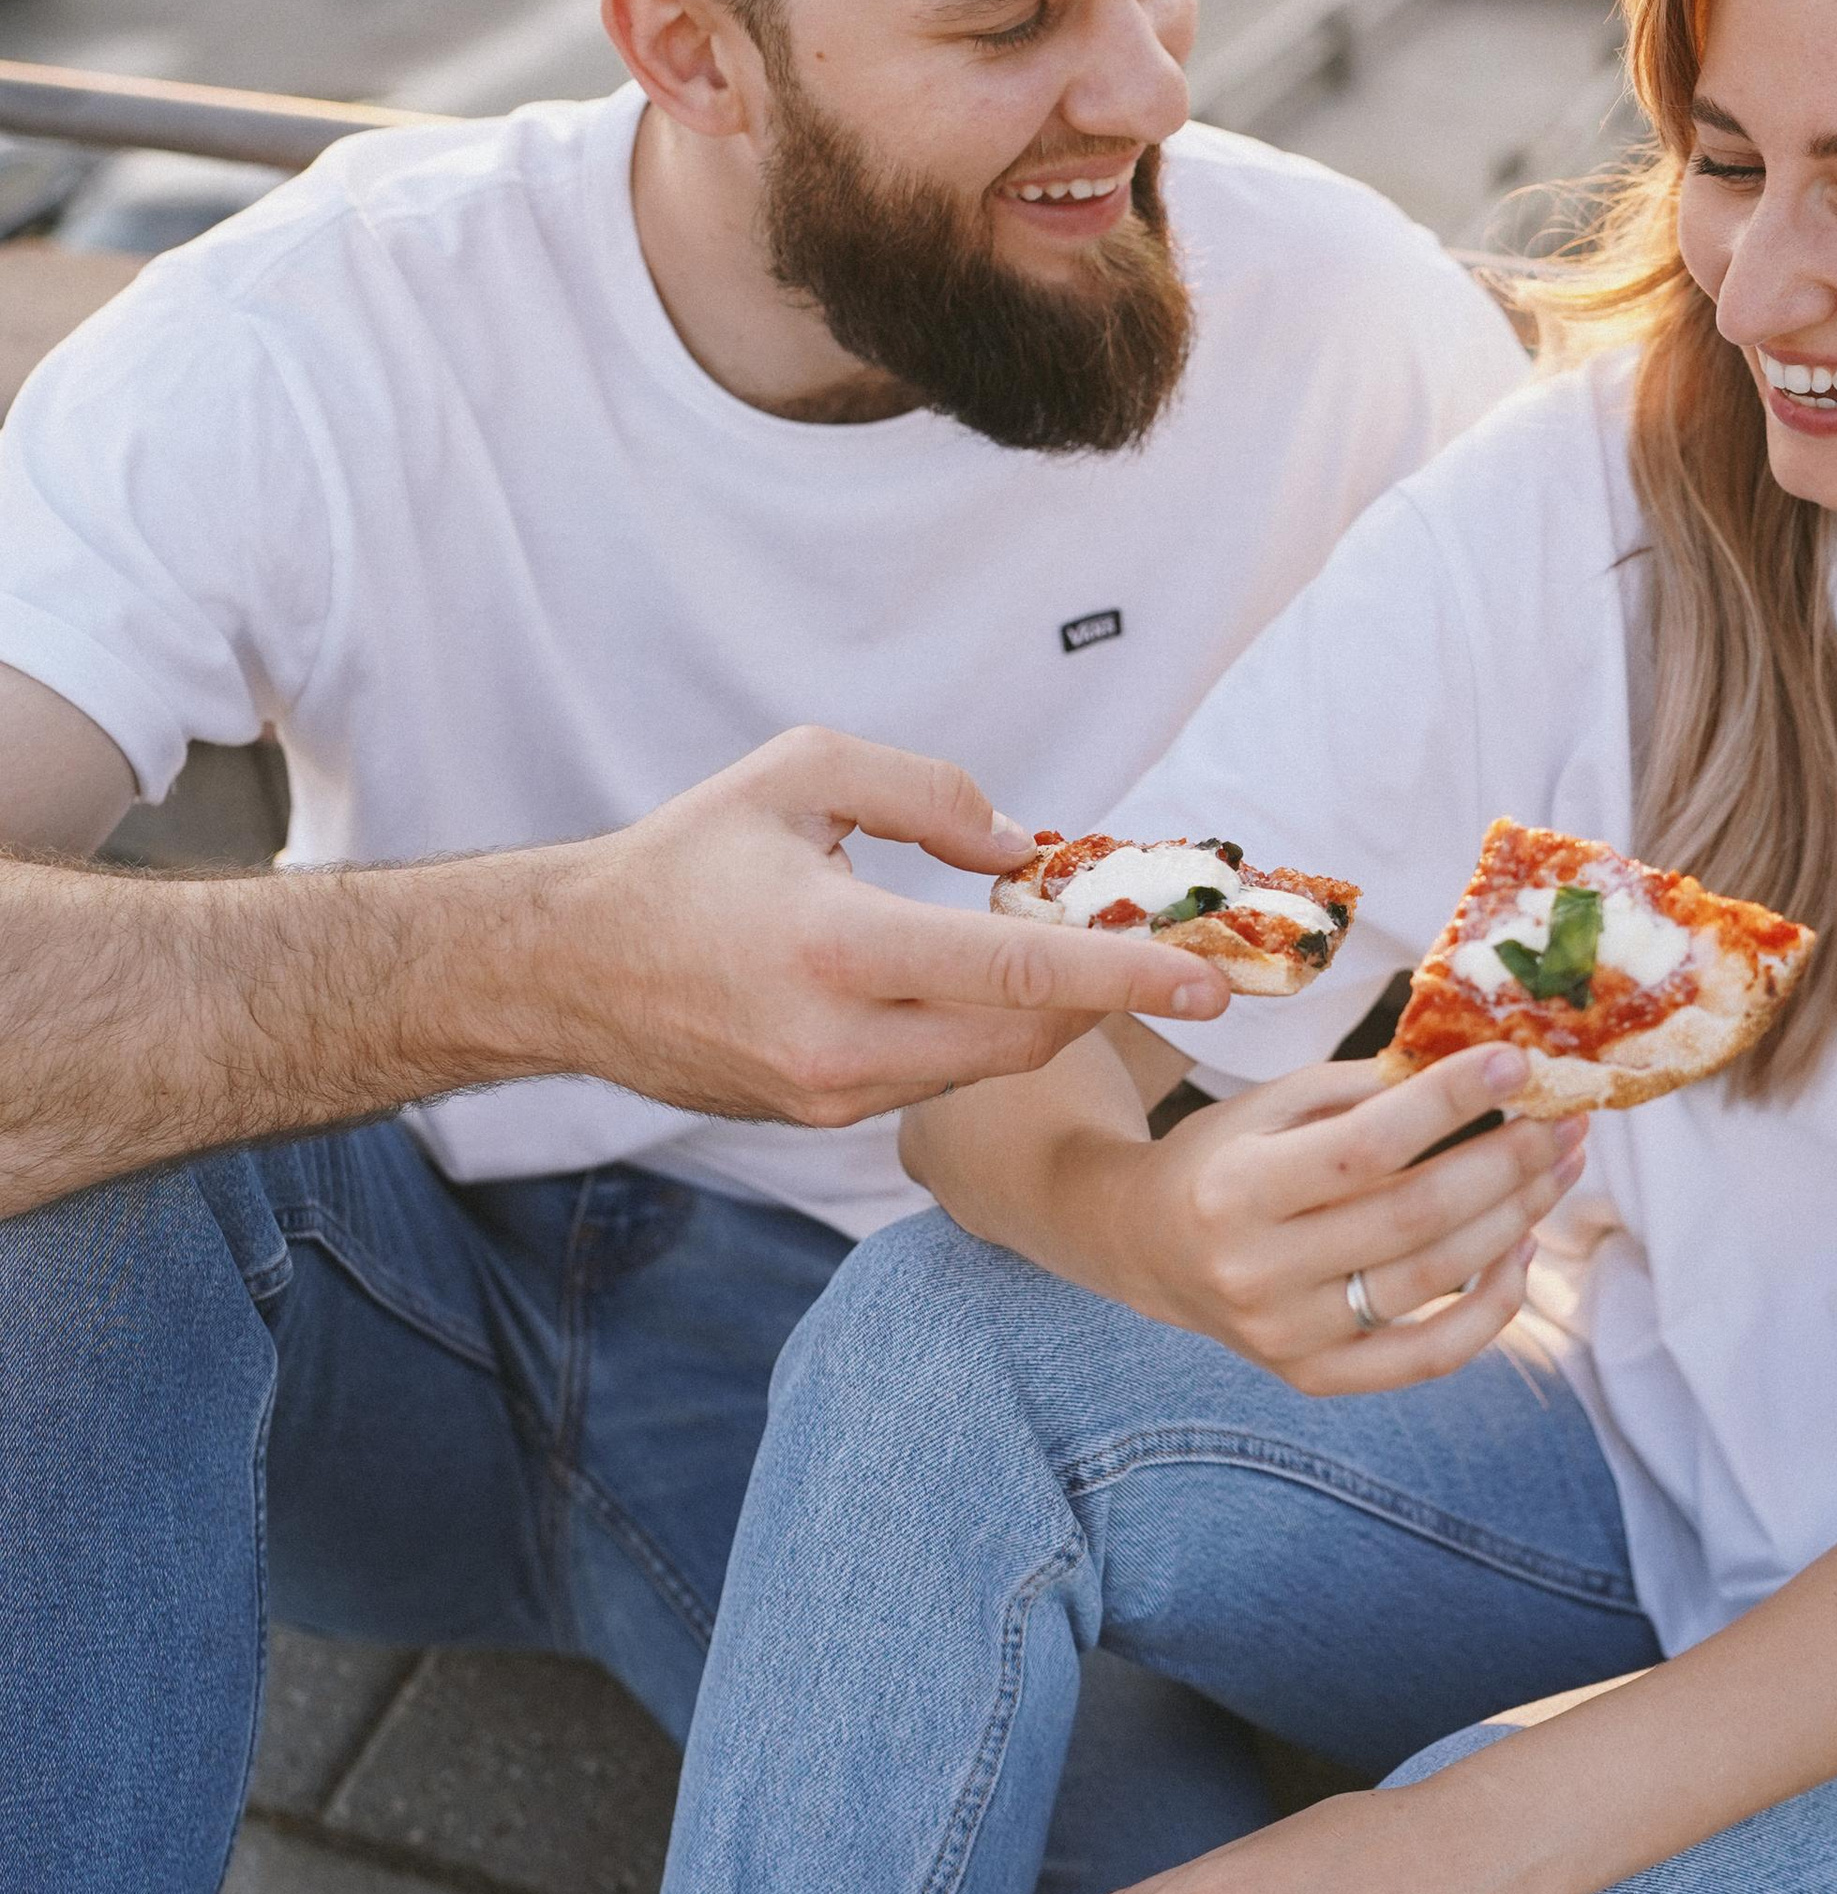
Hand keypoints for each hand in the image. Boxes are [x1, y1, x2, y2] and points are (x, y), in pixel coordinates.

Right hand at [548, 729, 1230, 1125]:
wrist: (570, 969)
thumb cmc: (685, 859)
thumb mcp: (801, 774)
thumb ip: (927, 791)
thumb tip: (1021, 848)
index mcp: (839, 948)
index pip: (1020, 972)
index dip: (1127, 975)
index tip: (1210, 979)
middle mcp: (842, 1042)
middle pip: (1028, 1036)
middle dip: (1103, 996)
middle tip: (1156, 950)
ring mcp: (833, 1096)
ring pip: (989, 1065)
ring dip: (1043, 1015)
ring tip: (1064, 950)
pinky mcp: (824, 1120)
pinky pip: (939, 1080)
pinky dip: (980, 1034)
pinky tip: (979, 984)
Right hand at [1122, 1046, 1585, 1392]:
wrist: (1149, 1248)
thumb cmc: (1226, 1156)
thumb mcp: (1275, 1102)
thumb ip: (1369, 1089)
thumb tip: (1483, 1071)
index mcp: (1237, 1188)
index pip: (1365, 1147)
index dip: (1448, 1103)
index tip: (1515, 1064)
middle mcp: (1258, 1272)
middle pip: (1413, 1217)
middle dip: (1505, 1163)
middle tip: (1562, 1121)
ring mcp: (1288, 1336)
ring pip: (1432, 1281)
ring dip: (1515, 1220)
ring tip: (1558, 1168)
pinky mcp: (1316, 1378)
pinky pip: (1428, 1357)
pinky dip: (1491, 1308)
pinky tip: (1523, 1249)